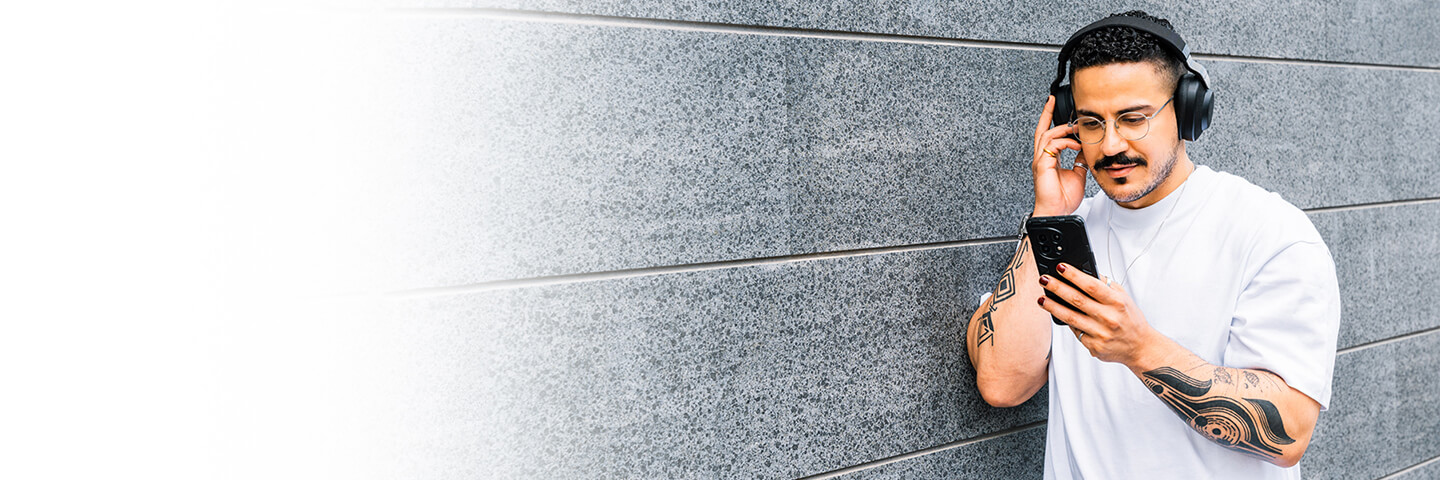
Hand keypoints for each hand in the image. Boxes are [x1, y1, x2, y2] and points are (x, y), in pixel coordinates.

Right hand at [1031, 96, 1086, 216]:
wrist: (1057, 212)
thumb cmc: (1063, 199)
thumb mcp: (1077, 174)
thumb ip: (1079, 161)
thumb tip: (1084, 150)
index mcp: (1049, 159)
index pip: (1048, 135)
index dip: (1049, 120)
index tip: (1053, 106)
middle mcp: (1042, 158)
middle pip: (1041, 130)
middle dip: (1047, 113)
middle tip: (1052, 101)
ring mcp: (1041, 161)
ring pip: (1047, 135)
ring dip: (1062, 129)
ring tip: (1075, 129)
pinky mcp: (1042, 165)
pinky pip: (1052, 146)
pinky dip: (1065, 142)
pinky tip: (1075, 145)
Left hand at [1036, 262, 1164, 368]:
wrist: (1140, 347)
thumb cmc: (1131, 320)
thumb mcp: (1124, 298)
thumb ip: (1107, 286)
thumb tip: (1086, 273)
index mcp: (1117, 302)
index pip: (1092, 285)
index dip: (1074, 275)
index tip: (1060, 267)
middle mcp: (1109, 318)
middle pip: (1077, 300)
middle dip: (1057, 288)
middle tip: (1044, 279)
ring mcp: (1101, 333)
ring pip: (1071, 318)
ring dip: (1053, 307)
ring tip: (1041, 299)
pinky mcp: (1094, 346)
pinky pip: (1076, 332)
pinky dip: (1066, 323)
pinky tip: (1057, 315)